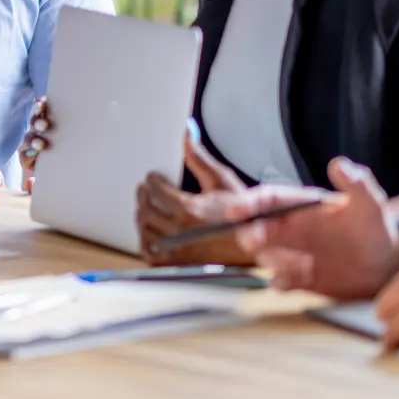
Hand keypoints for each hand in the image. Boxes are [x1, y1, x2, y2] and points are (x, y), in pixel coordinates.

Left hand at [20, 98, 50, 192]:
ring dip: (38, 118)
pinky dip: (42, 105)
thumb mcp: (48, 183)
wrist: (65, 161)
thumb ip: (36, 187)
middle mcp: (31, 141)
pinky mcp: (44, 117)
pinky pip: (40, 110)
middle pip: (29, 137)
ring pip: (34, 121)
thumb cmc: (55, 172)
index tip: (41, 151)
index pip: (25, 155)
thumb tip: (29, 182)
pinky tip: (46, 100)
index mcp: (29, 158)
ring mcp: (36, 129)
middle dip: (35, 137)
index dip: (30, 153)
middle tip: (42, 140)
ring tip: (44, 117)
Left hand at [137, 128, 254, 265]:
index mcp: (189, 209)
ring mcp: (177, 250)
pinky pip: (149, 253)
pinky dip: (146, 241)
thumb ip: (199, 158)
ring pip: (144, 231)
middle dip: (143, 196)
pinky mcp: (177, 264)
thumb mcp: (222, 181)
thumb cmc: (242, 214)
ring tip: (147, 209)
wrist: (255, 246)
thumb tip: (187, 134)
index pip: (155, 190)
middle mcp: (180, 231)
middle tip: (145, 190)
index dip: (152, 180)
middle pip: (145, 210)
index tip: (153, 177)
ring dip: (142, 218)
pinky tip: (152, 232)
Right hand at [233, 157, 398, 300]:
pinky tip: (290, 282)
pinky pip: (281, 281)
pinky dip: (280, 281)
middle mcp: (292, 229)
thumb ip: (356, 183)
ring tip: (292, 263)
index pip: (268, 200)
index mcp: (302, 207)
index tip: (236, 210)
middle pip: (258, 228)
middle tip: (254, 241)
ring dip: (269, 259)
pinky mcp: (302, 279)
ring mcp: (295, 254)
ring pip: (266, 255)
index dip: (249, 203)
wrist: (388, 265)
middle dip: (250, 233)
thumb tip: (339, 163)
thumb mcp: (370, 203)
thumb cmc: (376, 228)